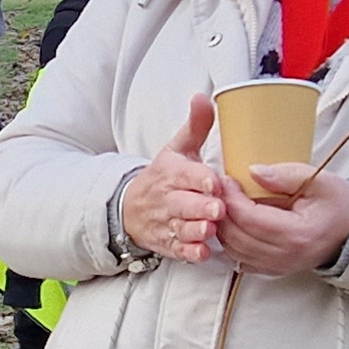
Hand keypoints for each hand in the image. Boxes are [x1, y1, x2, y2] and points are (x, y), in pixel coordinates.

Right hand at [118, 94, 225, 264]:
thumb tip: (203, 96)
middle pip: (184, 204)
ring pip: (181, 228)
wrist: (130, 208)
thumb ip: (196, 125)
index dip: (199, 178)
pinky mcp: (168, 243)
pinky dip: (189, 252)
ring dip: (196, 230)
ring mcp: (167, 223)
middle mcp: (168, 199)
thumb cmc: (164, 177)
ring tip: (210, 229)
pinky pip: (178, 250)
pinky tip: (202, 252)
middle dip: (200, 207)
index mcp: (171, 173)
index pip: (185, 174)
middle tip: (218, 208)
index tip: (213, 180)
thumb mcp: (176, 149)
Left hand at [214, 165, 348, 277]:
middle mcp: (285, 255)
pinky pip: (239, 260)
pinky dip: (231, 242)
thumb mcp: (320, 181)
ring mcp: (278, 266)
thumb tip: (253, 171)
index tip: (227, 181)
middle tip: (219, 190)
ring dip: (223, 227)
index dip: (232, 199)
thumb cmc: (337, 204)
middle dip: (222, 212)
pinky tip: (233, 224)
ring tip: (224, 204)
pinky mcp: (273, 270)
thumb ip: (286, 175)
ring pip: (233, 250)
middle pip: (237, 237)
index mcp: (297, 233)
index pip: (251, 219)